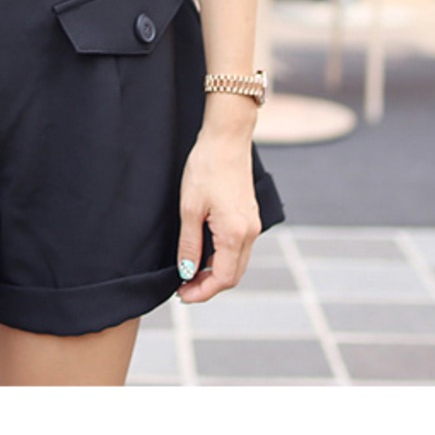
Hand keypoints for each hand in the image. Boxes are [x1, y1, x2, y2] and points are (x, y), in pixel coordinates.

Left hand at [175, 131, 261, 304]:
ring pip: (236, 262)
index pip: (223, 279)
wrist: (226, 139)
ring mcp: (252, 225)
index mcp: (236, 234)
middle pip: (232, 275)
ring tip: (189, 272)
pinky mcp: (248, 216)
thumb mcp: (189, 208)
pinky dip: (221, 257)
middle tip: (183, 288)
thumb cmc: (206, 168)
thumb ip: (189, 244)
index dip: (202, 292)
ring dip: (215, 272)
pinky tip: (202, 253)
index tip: (182, 295)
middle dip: (208, 286)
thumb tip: (187, 272)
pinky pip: (238, 248)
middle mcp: (250, 233)